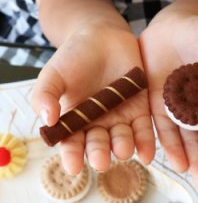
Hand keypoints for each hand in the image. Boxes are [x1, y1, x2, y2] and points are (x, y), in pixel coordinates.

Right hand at [32, 26, 154, 173]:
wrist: (101, 36)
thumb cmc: (74, 57)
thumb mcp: (53, 74)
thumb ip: (45, 95)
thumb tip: (48, 121)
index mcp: (75, 121)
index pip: (72, 144)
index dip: (72, 156)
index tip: (73, 166)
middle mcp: (98, 124)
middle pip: (99, 145)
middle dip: (100, 154)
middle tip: (101, 161)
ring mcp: (120, 117)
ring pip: (122, 139)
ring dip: (123, 148)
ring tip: (123, 151)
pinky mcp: (139, 109)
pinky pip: (144, 129)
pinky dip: (146, 142)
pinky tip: (147, 154)